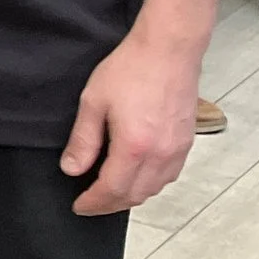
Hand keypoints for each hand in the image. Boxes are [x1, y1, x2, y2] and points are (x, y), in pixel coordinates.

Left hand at [62, 26, 200, 213]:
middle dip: (110, 204)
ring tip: (108, 193)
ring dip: (130, 196)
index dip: (94, 203)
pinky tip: (135, 176)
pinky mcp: (186, 143)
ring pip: (154, 189)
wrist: (168, 51)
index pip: (112, 190)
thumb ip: (83, 140)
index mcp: (135, 147)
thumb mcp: (93, 101)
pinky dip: (149, 184)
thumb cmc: (129, 71)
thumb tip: (71, 169)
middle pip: (135, 195)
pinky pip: (167, 176)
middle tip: (90, 203)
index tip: (78, 207)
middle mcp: (161, 156)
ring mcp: (177, 151)